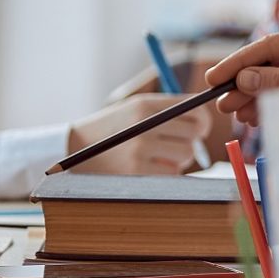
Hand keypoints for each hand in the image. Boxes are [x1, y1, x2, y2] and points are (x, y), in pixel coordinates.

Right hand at [66, 92, 211, 174]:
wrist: (74, 147)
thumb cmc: (112, 128)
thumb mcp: (135, 108)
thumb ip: (167, 110)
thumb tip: (204, 119)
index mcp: (146, 104)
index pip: (193, 109)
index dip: (203, 122)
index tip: (200, 130)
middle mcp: (145, 124)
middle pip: (194, 134)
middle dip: (191, 142)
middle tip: (178, 145)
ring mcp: (140, 148)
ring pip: (185, 155)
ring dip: (178, 159)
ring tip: (158, 156)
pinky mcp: (136, 171)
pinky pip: (171, 173)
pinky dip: (166, 172)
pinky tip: (149, 168)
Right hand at [204, 25, 278, 153]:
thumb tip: (245, 79)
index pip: (269, 47)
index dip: (239, 63)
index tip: (214, 77)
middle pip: (268, 65)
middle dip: (243, 83)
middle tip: (220, 101)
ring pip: (275, 83)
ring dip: (254, 98)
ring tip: (234, 114)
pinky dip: (270, 107)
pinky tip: (253, 117)